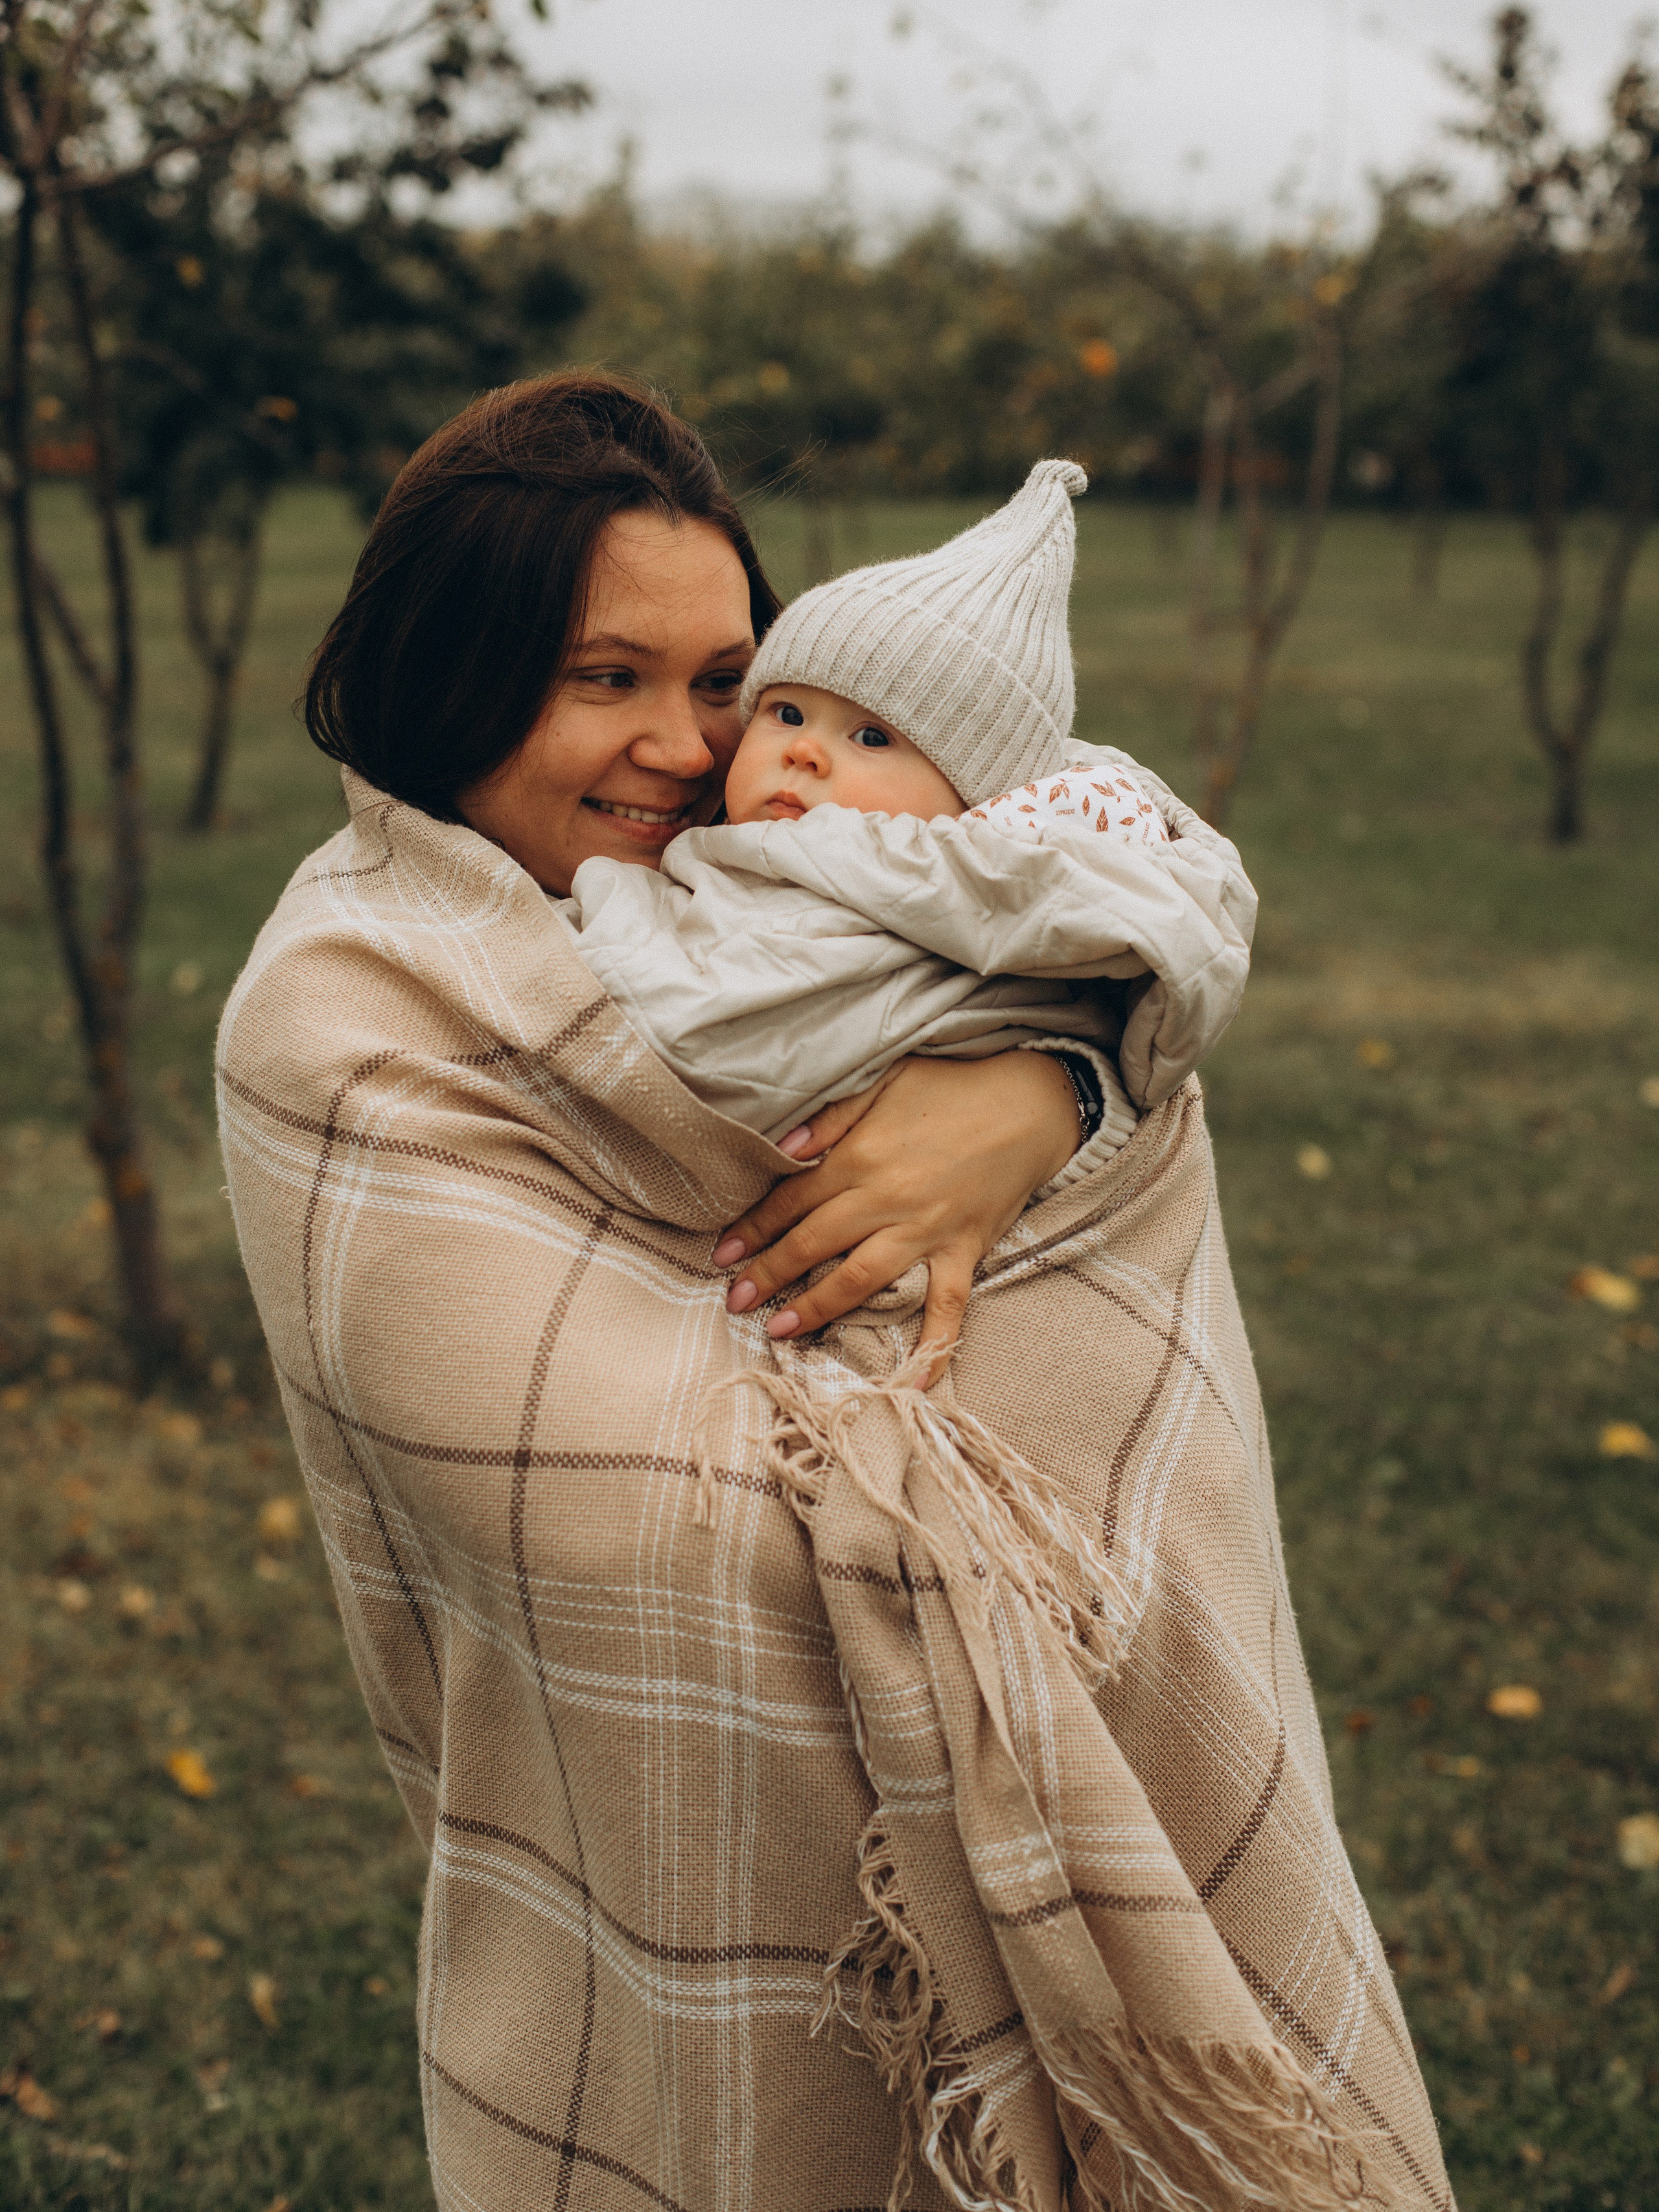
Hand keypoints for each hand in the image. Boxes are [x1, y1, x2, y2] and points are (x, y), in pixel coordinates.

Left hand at [711, 1052, 1080, 1382]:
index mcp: (860, 1157)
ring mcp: (926, 1231)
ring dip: (818, 1308)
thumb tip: (786, 1145)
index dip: (753, 1229)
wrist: (1031, 1103)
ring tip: (781, 1332)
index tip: (722, 1253)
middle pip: (814, 1245)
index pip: (792, 1200)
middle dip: (769, 1275)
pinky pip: (946, 1308)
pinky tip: (912, 1385)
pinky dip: (932, 1347)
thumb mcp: (886, 1078)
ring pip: (860, 1279)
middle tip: (735, 1301)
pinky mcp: (962, 1251)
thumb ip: (832, 1114)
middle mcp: (886, 1200)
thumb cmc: (954, 1087)